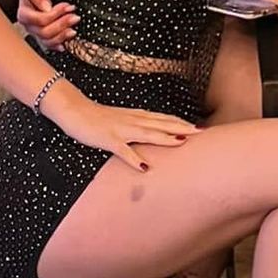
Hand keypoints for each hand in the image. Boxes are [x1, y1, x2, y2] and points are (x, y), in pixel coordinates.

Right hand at [17, 0, 78, 47]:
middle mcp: (28, 23)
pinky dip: (58, 44)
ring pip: (47, 41)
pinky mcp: (42, 33)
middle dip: (62, 25)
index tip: (68, 6)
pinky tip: (65, 43)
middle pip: (44, 32)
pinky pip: (48, 45)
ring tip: (74, 28)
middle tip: (75, 16)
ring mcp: (35, 30)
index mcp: (24, 12)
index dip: (56, 15)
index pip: (40, 20)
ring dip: (62, 35)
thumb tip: (46, 8)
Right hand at [48, 94, 199, 171]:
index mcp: (138, 116)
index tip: (200, 127)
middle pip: (162, 124)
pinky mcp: (108, 139)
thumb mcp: (123, 119)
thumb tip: (152, 131)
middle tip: (201, 132)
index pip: (164, 119)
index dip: (182, 122)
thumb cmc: (99, 117)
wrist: (75, 110)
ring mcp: (121, 130)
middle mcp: (134, 121)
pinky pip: (123, 150)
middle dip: (182, 128)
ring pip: (147, 134)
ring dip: (165, 138)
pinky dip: (134, 158)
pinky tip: (145, 167)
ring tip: (182, 142)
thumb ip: (138, 124)